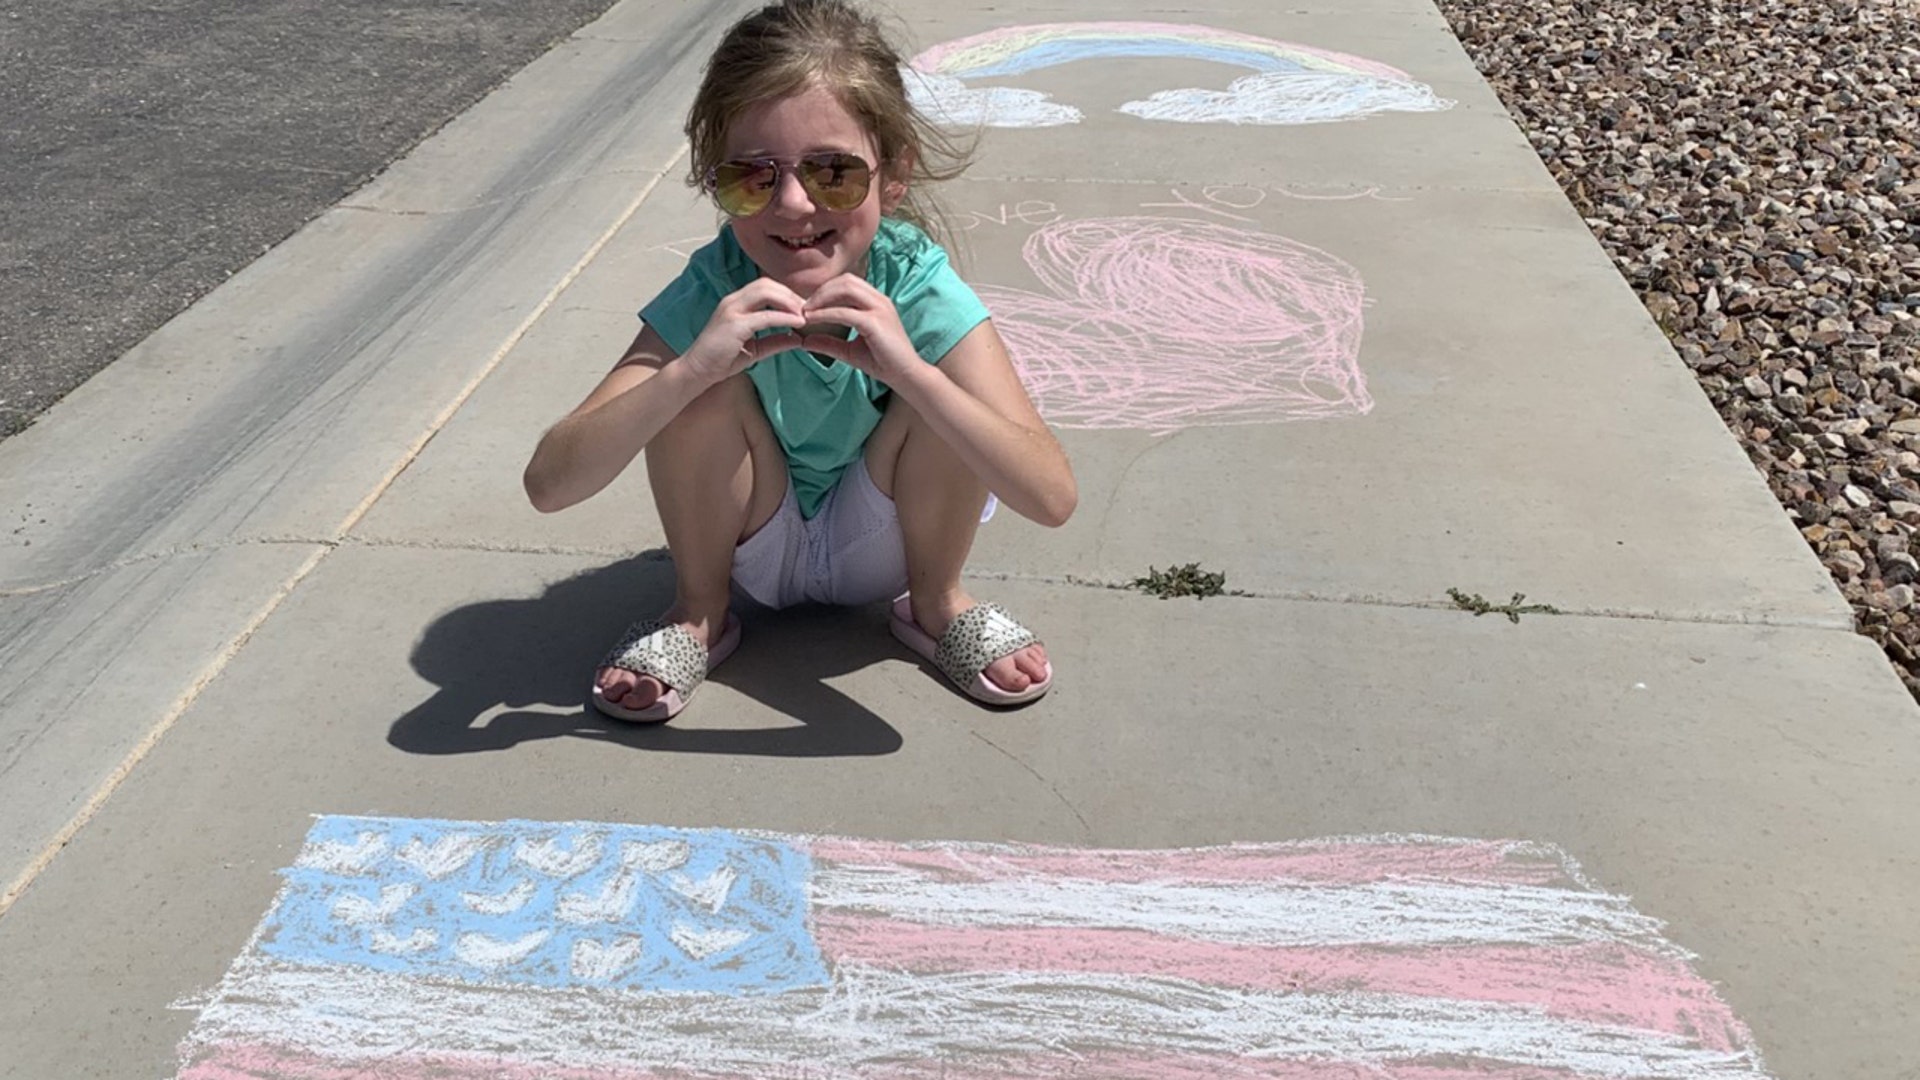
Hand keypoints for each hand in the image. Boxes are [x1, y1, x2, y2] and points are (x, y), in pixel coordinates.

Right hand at [679, 279, 807, 386]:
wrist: (697, 372)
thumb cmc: (721, 360)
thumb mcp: (754, 349)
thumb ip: (774, 342)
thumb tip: (798, 339)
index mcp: (736, 303)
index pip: (765, 286)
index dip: (786, 294)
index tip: (803, 308)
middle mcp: (733, 301)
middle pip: (767, 284)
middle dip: (790, 294)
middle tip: (808, 310)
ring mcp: (731, 309)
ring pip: (766, 292)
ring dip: (789, 302)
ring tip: (804, 315)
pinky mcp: (734, 324)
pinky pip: (765, 316)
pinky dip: (784, 318)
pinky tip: (798, 324)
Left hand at [796, 274, 921, 383]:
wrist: (906, 376)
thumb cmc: (883, 362)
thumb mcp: (850, 351)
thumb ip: (829, 344)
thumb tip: (803, 342)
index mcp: (876, 302)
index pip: (848, 283)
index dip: (826, 290)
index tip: (808, 305)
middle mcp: (879, 300)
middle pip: (845, 281)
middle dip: (821, 290)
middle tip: (803, 306)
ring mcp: (879, 309)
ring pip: (845, 289)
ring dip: (821, 298)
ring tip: (806, 311)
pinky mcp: (875, 322)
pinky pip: (845, 312)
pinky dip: (825, 314)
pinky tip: (812, 320)